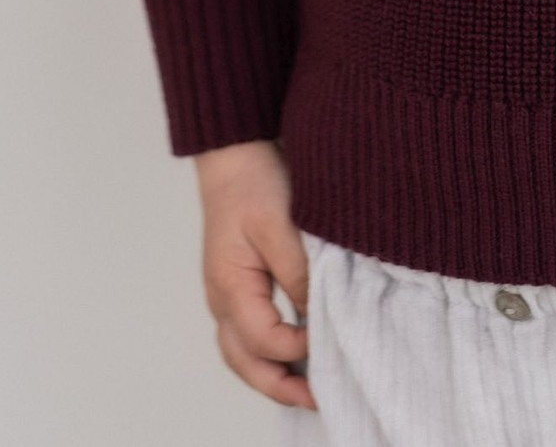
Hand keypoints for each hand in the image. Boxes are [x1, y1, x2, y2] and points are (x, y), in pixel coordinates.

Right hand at [194, 138, 317, 411]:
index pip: (264, 339)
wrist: (236, 155)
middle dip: (280, 386)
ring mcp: (228, 294)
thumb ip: (298, 271)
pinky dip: (270, 351)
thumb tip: (317, 313)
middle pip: (244, 361)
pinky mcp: (240, 285)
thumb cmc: (254, 184)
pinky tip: (299, 350)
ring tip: (310, 388)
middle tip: (320, 400)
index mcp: (230, 287)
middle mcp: (223, 299)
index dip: (299, 347)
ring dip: (273, 374)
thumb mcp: (279, 225)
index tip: (332, 338)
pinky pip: (250, 333)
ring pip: (243, 353)